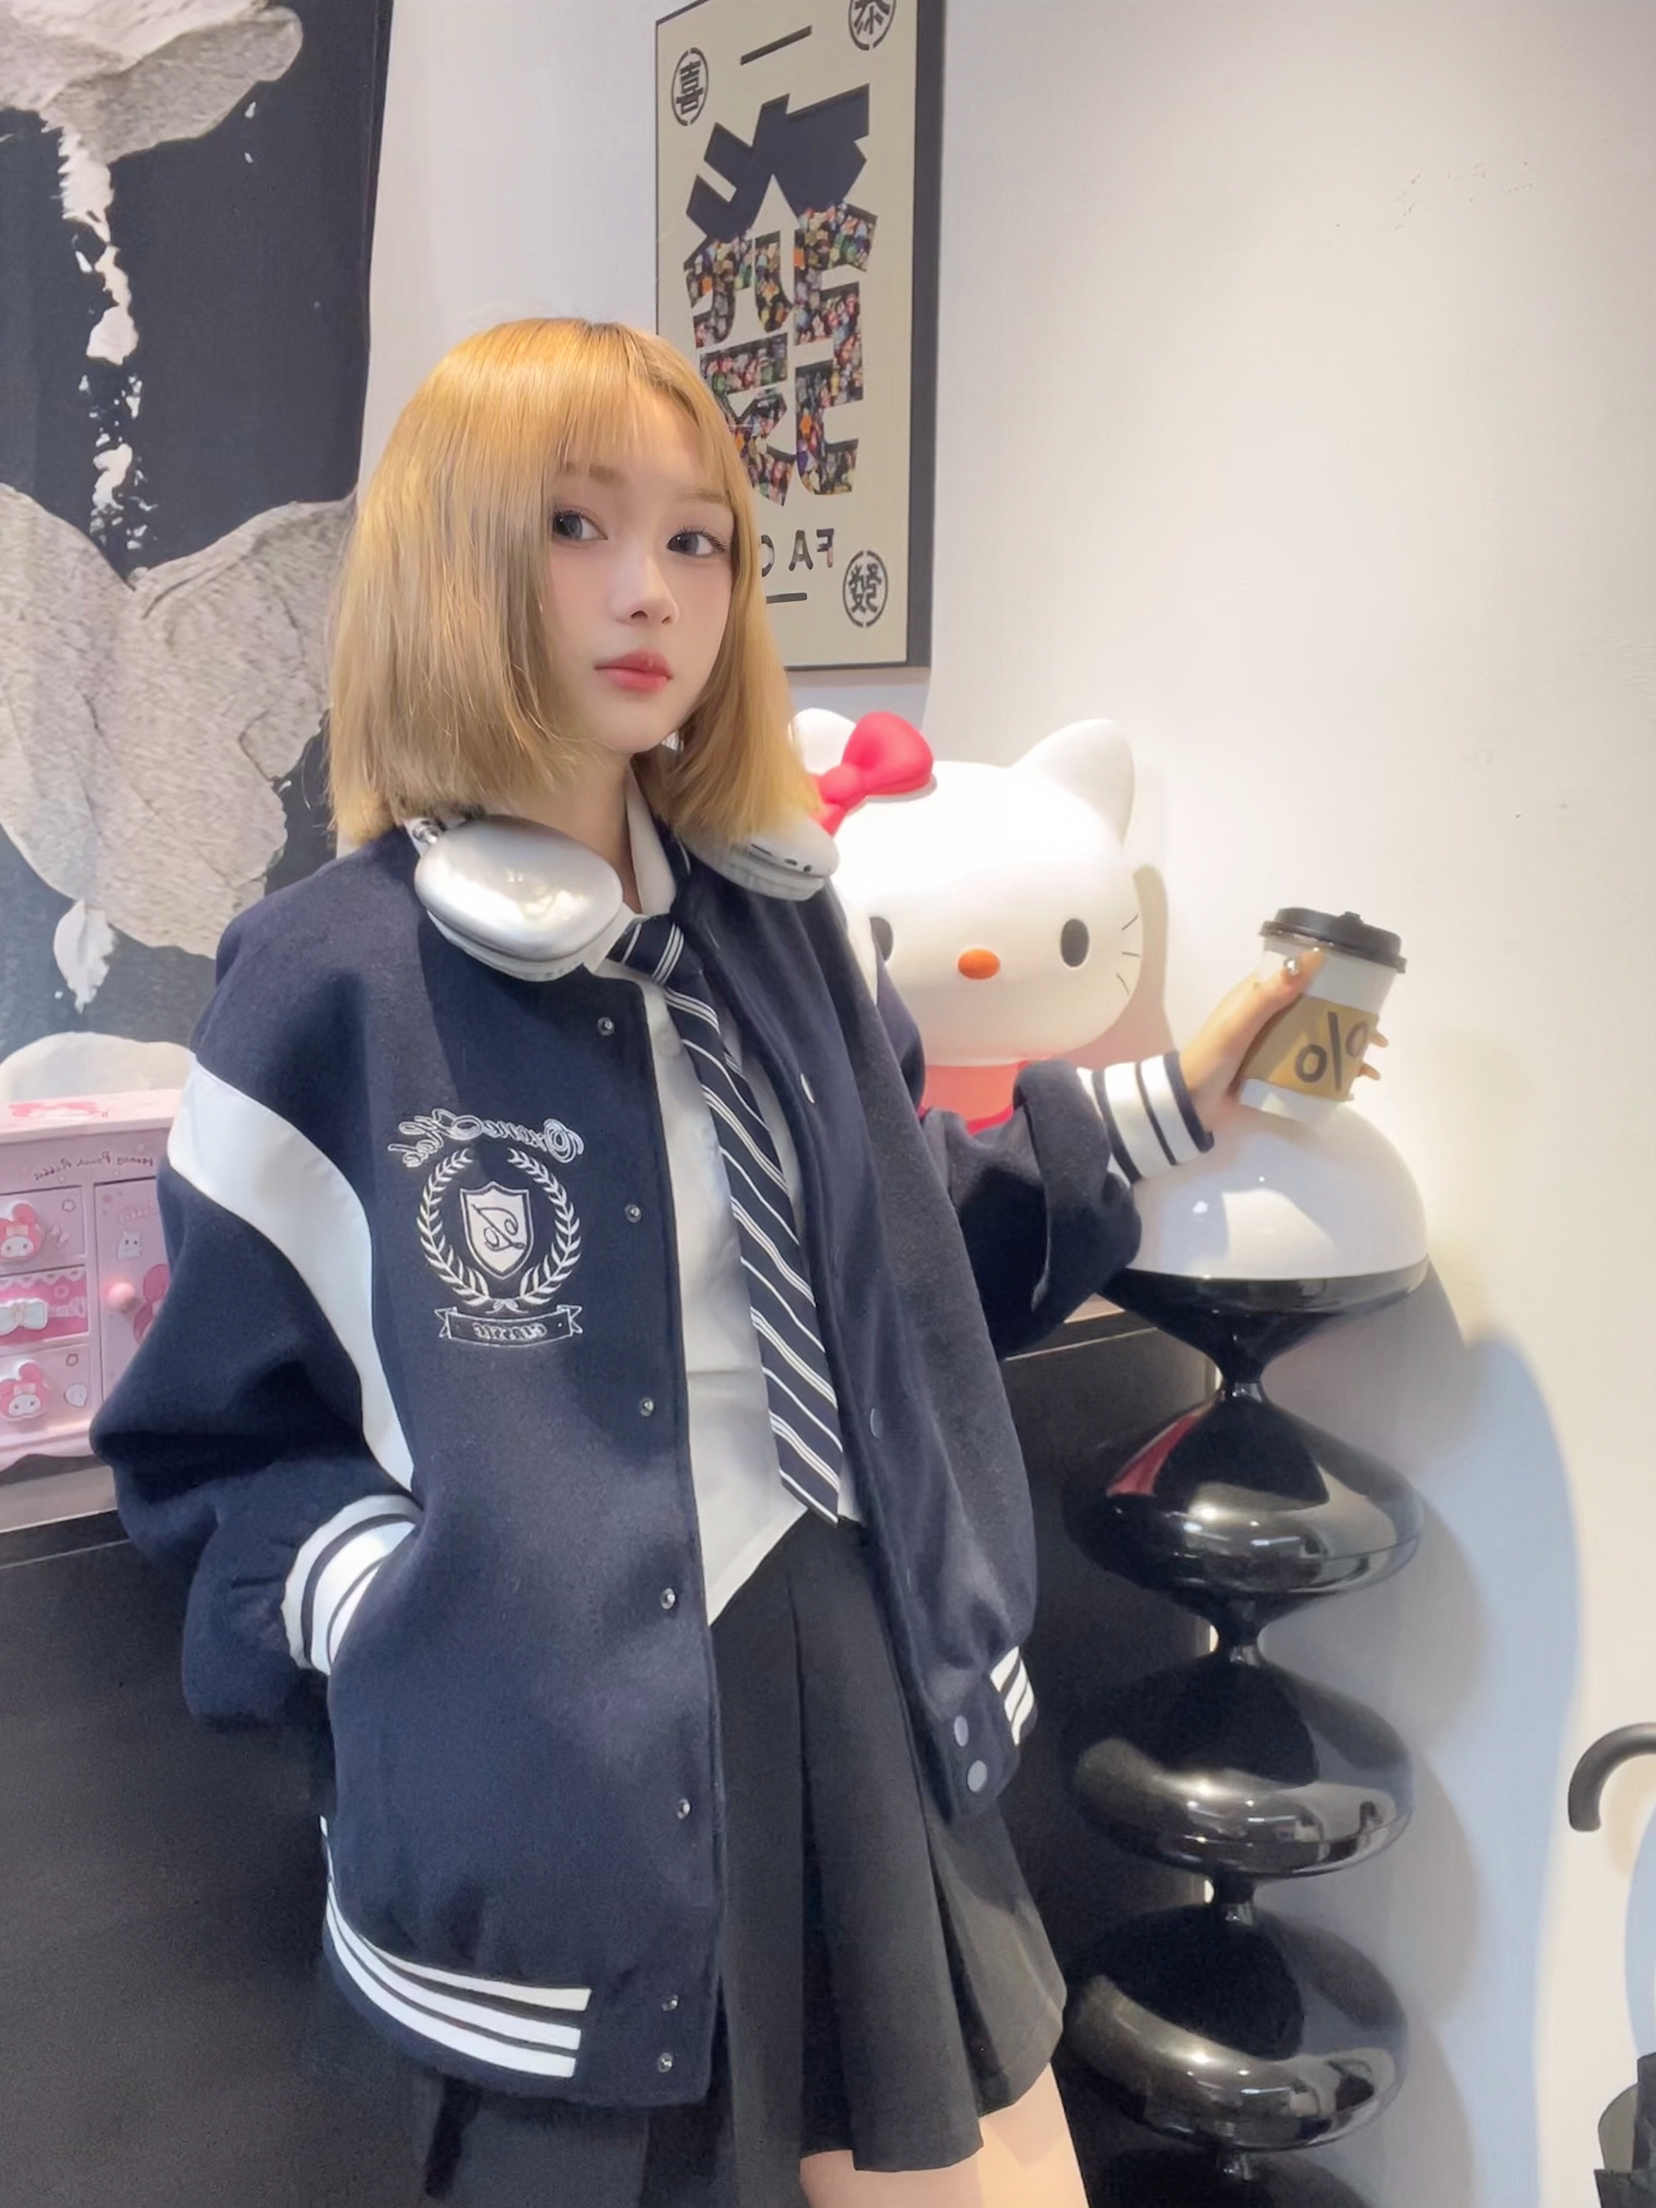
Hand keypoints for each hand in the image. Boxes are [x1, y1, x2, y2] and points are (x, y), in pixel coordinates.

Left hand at [1178, 950, 1386, 1128]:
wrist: (1188, 1105)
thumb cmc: (1211, 1058)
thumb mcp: (1240, 1023)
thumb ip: (1272, 993)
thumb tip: (1314, 958)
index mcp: (1259, 996)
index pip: (1303, 978)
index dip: (1335, 980)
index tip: (1367, 988)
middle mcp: (1270, 1017)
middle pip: (1319, 1011)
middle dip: (1352, 1022)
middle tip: (1380, 1039)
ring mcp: (1273, 1046)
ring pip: (1319, 1042)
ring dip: (1348, 1052)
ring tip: (1372, 1069)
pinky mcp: (1274, 1073)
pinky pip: (1311, 1070)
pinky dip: (1333, 1077)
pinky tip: (1352, 1088)